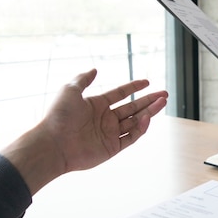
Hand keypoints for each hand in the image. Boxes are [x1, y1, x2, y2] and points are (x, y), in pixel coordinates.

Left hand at [1, 69, 167, 193]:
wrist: (52, 144)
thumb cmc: (58, 116)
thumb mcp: (70, 90)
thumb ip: (84, 79)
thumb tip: (95, 69)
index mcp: (96, 105)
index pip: (121, 94)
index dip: (134, 87)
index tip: (147, 82)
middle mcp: (105, 119)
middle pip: (133, 108)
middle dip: (149, 101)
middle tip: (165, 94)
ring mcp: (109, 134)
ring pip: (135, 121)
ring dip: (150, 112)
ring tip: (162, 103)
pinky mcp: (112, 148)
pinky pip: (131, 137)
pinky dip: (141, 128)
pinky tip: (147, 118)